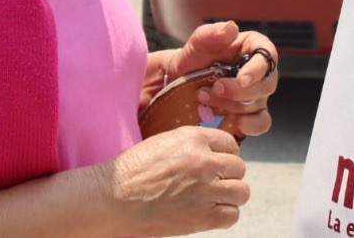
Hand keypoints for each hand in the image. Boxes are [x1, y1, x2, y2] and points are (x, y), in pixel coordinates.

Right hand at [103, 125, 247, 235]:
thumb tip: (217, 153)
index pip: (231, 144)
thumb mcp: (165, 142)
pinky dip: (224, 215)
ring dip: (230, 196)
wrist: (112, 198)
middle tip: (211, 184)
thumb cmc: (133, 171)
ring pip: (241, 192)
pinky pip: (232, 215)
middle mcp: (203, 161)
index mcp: (194, 138)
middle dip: (228, 176)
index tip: (216, 165)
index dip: (225, 156)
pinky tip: (209, 213)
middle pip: (239, 168)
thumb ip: (194, 145)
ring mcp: (204, 189)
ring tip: (213, 199)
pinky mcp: (200, 216)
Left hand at [168, 21, 277, 138]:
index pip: (268, 56)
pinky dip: (248, 124)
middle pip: (267, 84)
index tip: (241, 79)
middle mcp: (260, 71)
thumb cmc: (195, 57)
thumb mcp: (199, 40)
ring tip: (205, 97)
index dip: (257, 70)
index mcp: (254, 48)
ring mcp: (257, 93)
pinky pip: (261, 122)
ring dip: (232, 105)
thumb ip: (214, 32)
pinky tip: (230, 120)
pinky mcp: (251, 113)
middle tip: (214, 87)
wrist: (182, 81)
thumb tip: (231, 28)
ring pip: (259, 104)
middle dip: (239, 91)